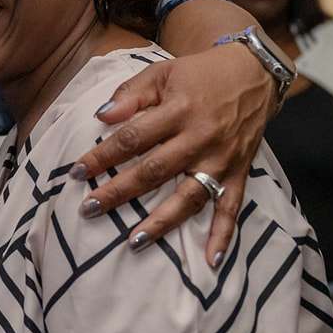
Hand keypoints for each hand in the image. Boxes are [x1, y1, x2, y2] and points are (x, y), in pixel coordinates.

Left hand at [72, 44, 274, 266]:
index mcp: (178, 110)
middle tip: (89, 209)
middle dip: (119, 192)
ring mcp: (221, 159)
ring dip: (161, 222)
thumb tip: (101, 116)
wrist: (256, 72)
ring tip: (133, 242)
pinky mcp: (239, 172)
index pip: (132, 138)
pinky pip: (231, 207)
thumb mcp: (163, 72)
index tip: (77, 173)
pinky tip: (210, 261)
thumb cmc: (201, 73)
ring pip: (189, 197)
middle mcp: (200, 138)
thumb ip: (131, 93)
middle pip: (154, 171)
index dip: (102, 156)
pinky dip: (223, 235)